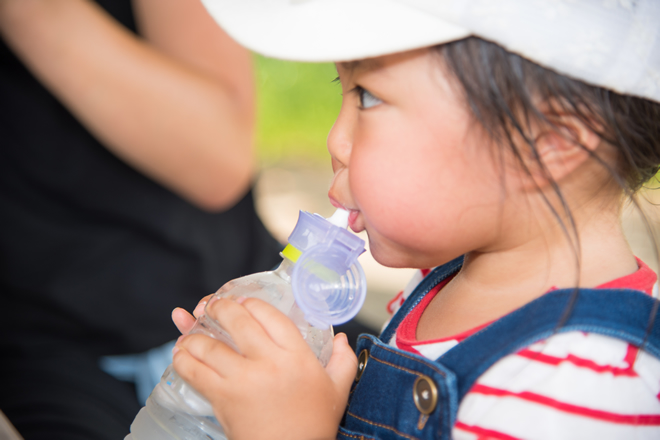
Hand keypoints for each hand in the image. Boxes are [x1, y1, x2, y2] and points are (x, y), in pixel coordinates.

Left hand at [172, 297, 357, 439]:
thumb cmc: (313, 425)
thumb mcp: (337, 390)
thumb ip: (343, 360)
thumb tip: (341, 339)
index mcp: (297, 356)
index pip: (270, 315)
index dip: (252, 303)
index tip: (244, 302)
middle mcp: (268, 362)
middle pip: (237, 321)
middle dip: (219, 307)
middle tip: (212, 306)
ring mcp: (242, 379)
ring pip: (210, 345)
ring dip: (195, 335)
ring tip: (190, 331)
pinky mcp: (223, 398)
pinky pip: (195, 371)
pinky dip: (183, 359)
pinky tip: (181, 352)